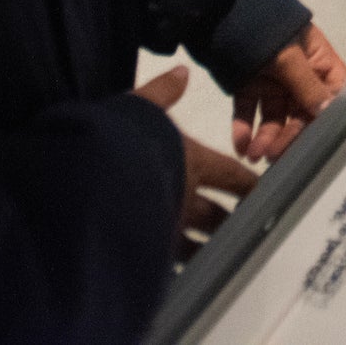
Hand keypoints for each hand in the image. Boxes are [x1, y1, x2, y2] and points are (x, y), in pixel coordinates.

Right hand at [133, 64, 257, 259]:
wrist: (87, 177)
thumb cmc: (116, 138)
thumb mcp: (141, 105)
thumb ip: (163, 91)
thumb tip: (181, 72)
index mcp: (191, 161)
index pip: (230, 174)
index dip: (246, 183)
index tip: (258, 190)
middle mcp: (184, 197)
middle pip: (217, 215)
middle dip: (229, 221)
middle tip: (241, 226)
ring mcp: (165, 227)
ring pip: (195, 244)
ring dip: (205, 248)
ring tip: (212, 255)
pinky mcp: (143, 249)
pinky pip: (165, 263)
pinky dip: (171, 266)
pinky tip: (171, 271)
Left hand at [229, 23, 345, 161]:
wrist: (223, 9)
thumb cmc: (267, 27)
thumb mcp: (289, 56)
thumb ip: (307, 86)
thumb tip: (329, 112)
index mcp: (319, 64)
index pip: (332, 96)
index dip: (329, 120)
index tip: (321, 145)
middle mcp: (300, 77)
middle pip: (301, 114)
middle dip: (289, 137)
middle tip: (275, 156)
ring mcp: (274, 83)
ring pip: (274, 118)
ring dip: (266, 138)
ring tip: (254, 155)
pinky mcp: (249, 87)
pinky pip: (249, 112)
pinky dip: (244, 129)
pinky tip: (240, 145)